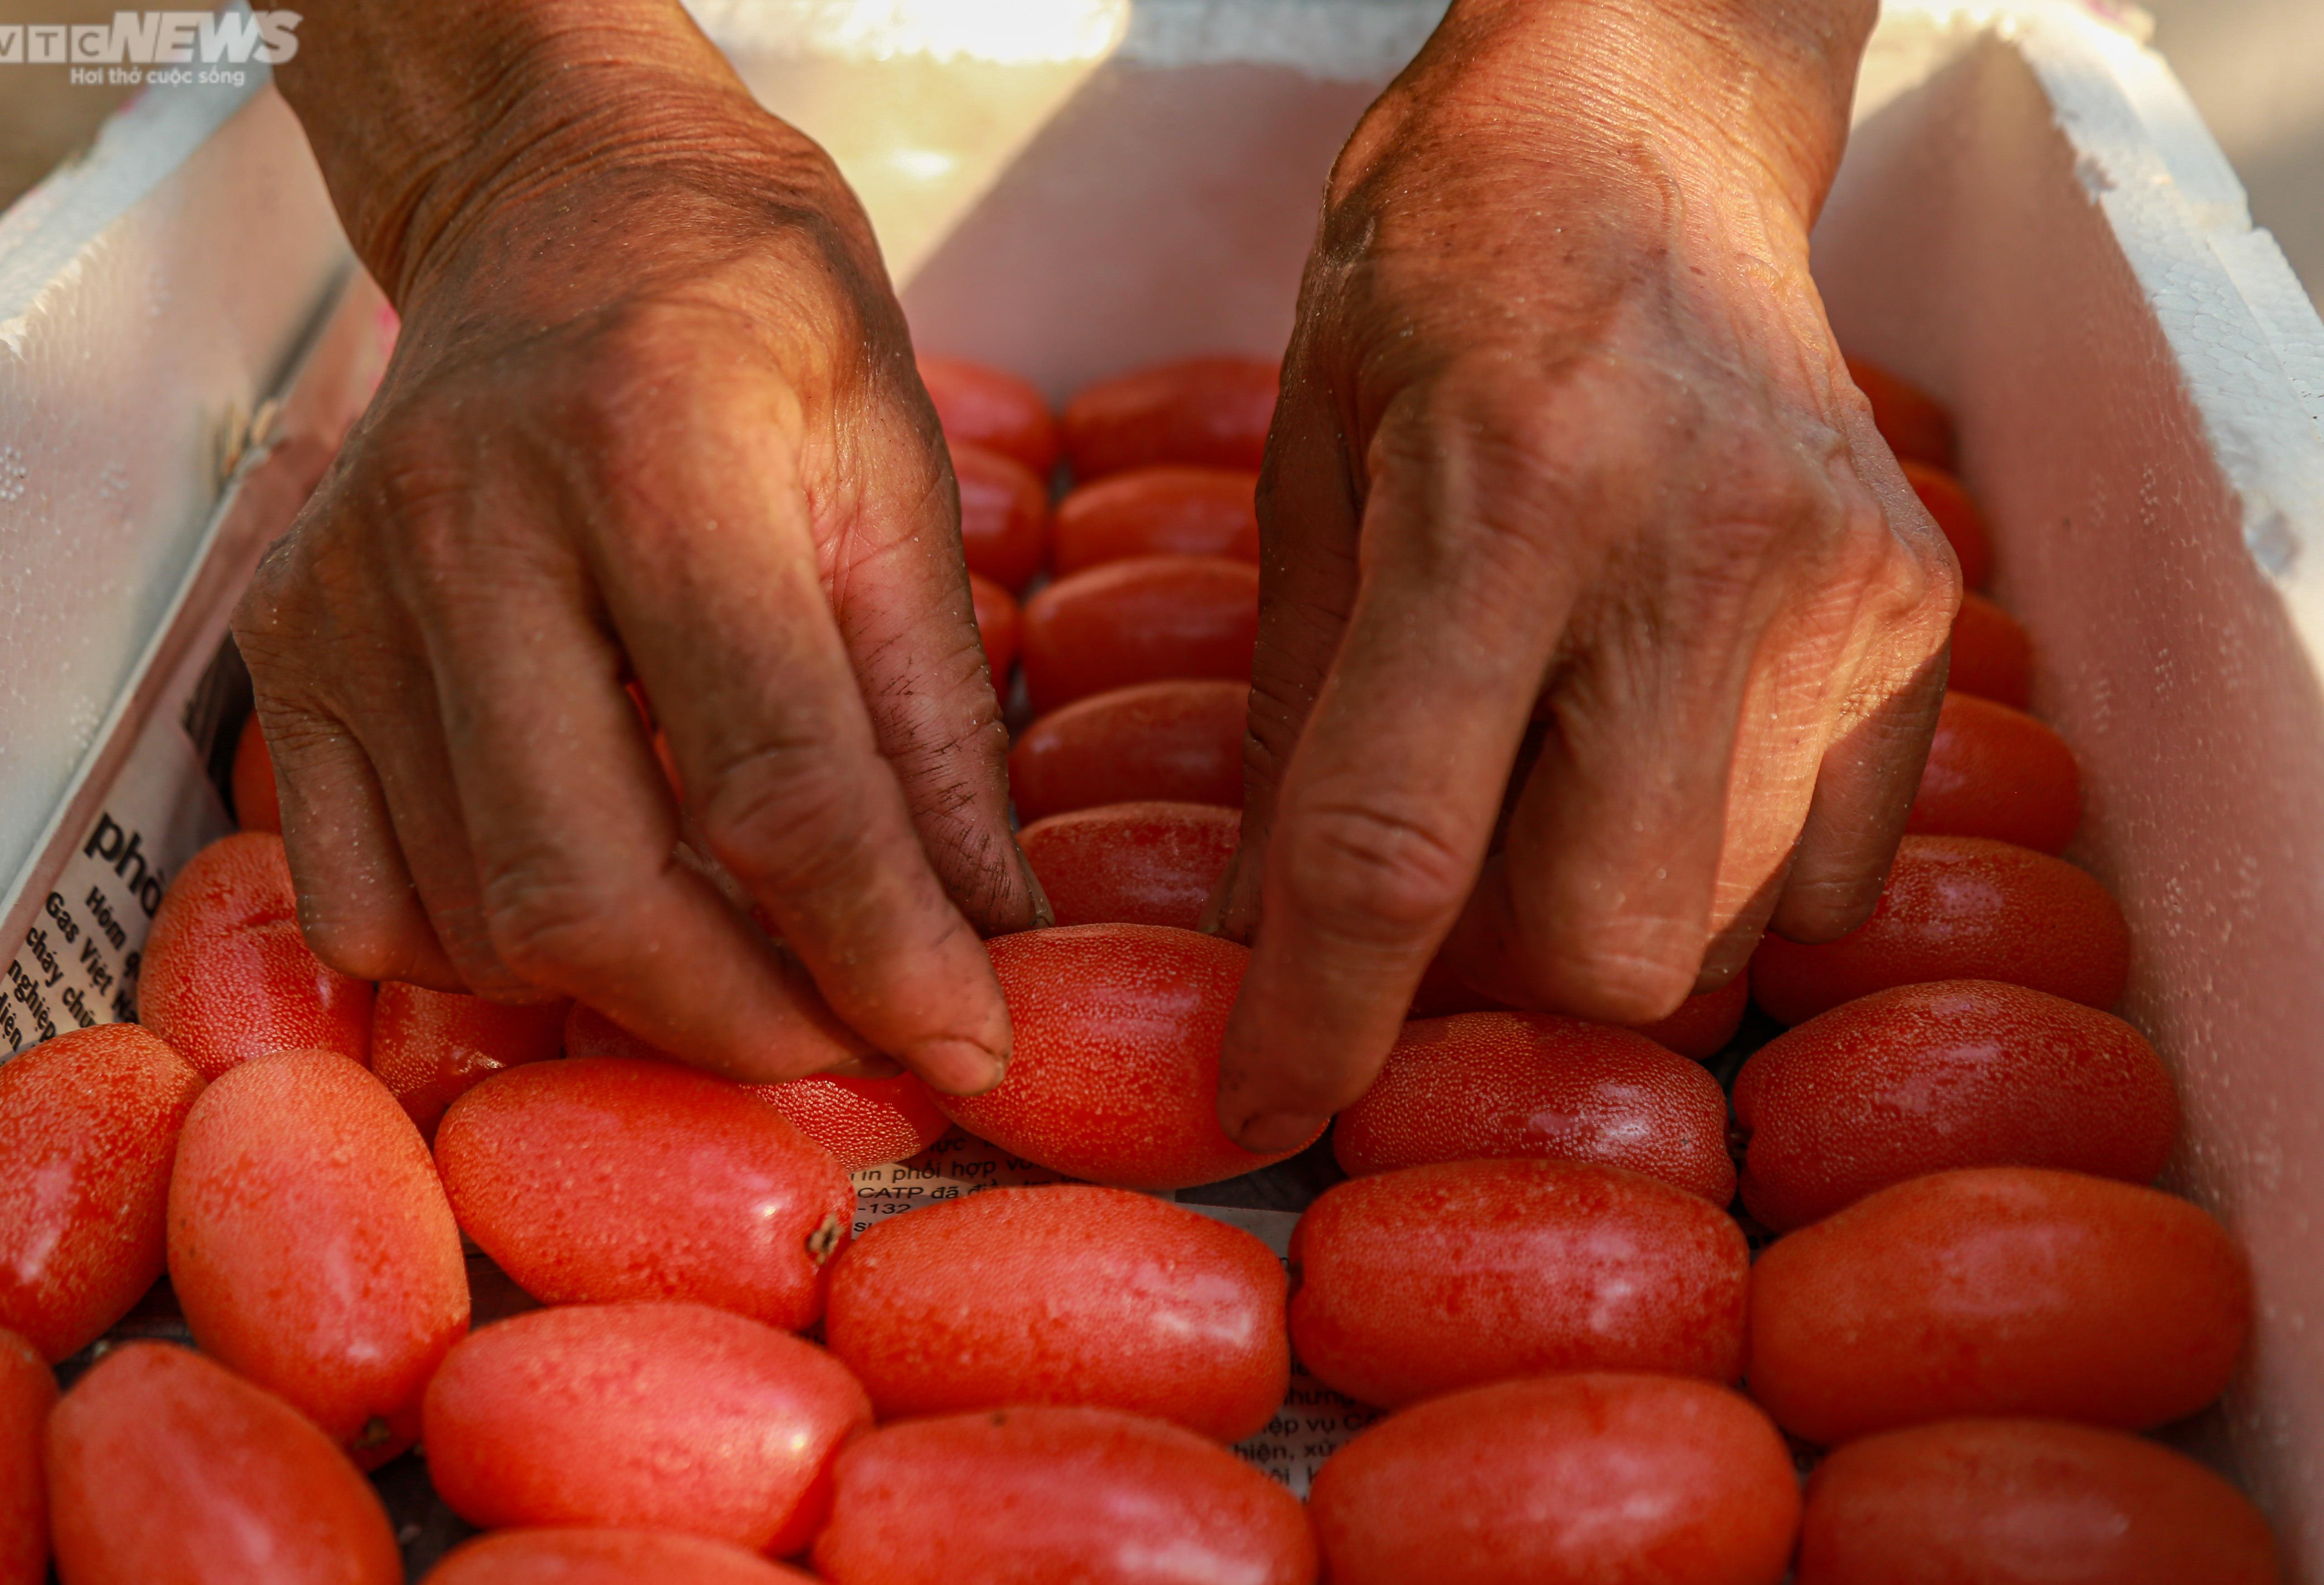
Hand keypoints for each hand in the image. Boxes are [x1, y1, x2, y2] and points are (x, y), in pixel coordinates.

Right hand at [240, 2, 1040, 1090]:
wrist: (565, 204)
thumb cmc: (757, 324)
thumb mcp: (897, 480)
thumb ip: (936, 726)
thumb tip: (988, 937)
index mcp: (657, 458)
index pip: (782, 790)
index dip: (886, 956)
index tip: (967, 1048)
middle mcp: (467, 531)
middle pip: (593, 893)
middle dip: (747, 1024)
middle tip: (855, 1045)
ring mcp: (347, 601)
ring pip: (473, 926)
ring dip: (629, 1005)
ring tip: (749, 977)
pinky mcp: (281, 653)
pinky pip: (360, 902)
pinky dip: (487, 963)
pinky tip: (592, 917)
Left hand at [1209, 0, 1957, 1148]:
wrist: (1644, 130)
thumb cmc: (1437, 282)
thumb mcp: (1308, 476)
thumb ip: (1291, 730)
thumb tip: (1258, 943)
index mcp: (1506, 499)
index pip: (1395, 848)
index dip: (1316, 1017)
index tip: (1261, 1106)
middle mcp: (1700, 554)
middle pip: (1602, 944)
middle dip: (1493, 984)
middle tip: (1430, 909)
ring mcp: (1840, 594)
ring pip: (1715, 932)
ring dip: (1601, 928)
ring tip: (1547, 796)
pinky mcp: (1918, 618)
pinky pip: (1825, 878)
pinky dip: (1723, 873)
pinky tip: (1661, 752)